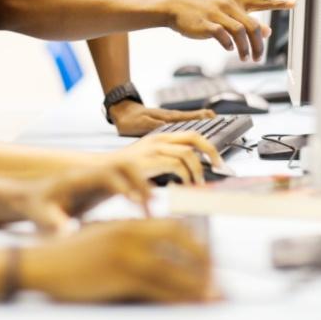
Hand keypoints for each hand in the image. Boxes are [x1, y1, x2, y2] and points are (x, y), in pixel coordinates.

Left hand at [14, 163, 153, 233]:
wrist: (28, 197)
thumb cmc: (34, 207)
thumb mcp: (40, 215)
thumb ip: (53, 222)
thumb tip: (65, 234)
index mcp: (76, 178)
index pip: (104, 174)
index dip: (121, 186)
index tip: (134, 203)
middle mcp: (90, 173)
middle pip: (122, 164)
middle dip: (140, 181)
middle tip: (151, 204)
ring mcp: (97, 178)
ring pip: (128, 170)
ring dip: (142, 185)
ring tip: (151, 210)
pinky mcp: (101, 187)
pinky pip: (126, 182)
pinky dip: (138, 193)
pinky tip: (142, 214)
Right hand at [22, 219, 212, 302]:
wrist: (41, 263)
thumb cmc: (69, 254)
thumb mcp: (102, 237)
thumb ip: (128, 240)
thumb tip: (155, 253)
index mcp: (128, 223)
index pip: (174, 228)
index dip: (196, 244)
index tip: (208, 259)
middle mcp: (132, 234)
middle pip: (182, 243)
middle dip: (204, 262)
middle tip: (216, 279)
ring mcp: (127, 254)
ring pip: (175, 270)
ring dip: (198, 285)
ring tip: (212, 297)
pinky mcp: (120, 276)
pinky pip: (160, 289)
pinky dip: (180, 298)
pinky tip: (190, 305)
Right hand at [107, 131, 223, 184]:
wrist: (102, 171)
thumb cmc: (125, 171)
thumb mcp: (150, 161)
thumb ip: (167, 161)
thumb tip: (190, 171)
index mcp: (160, 138)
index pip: (191, 135)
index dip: (208, 146)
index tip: (217, 159)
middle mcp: (159, 139)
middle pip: (194, 137)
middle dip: (211, 151)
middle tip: (219, 166)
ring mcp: (154, 148)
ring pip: (188, 153)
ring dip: (197, 170)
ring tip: (197, 182)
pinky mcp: (149, 160)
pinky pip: (176, 165)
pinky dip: (185, 176)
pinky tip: (184, 184)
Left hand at [108, 99, 220, 136]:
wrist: (121, 112)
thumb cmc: (129, 119)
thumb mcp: (138, 123)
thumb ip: (151, 125)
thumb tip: (165, 125)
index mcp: (164, 118)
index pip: (185, 117)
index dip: (198, 117)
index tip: (210, 116)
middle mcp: (168, 117)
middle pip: (189, 117)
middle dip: (203, 117)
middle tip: (216, 117)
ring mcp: (167, 118)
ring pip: (186, 119)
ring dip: (199, 119)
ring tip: (211, 119)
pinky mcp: (163, 121)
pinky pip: (180, 122)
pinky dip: (190, 122)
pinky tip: (193, 125)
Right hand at [164, 0, 294, 60]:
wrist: (174, 5)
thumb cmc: (202, 7)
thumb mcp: (226, 9)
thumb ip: (246, 19)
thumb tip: (268, 31)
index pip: (262, 0)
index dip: (280, 2)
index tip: (295, 3)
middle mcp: (229, 4)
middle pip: (253, 26)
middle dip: (259, 45)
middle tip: (259, 57)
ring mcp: (217, 13)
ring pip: (240, 32)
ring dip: (246, 48)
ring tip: (246, 58)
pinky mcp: (206, 24)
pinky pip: (223, 36)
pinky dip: (230, 45)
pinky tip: (230, 49)